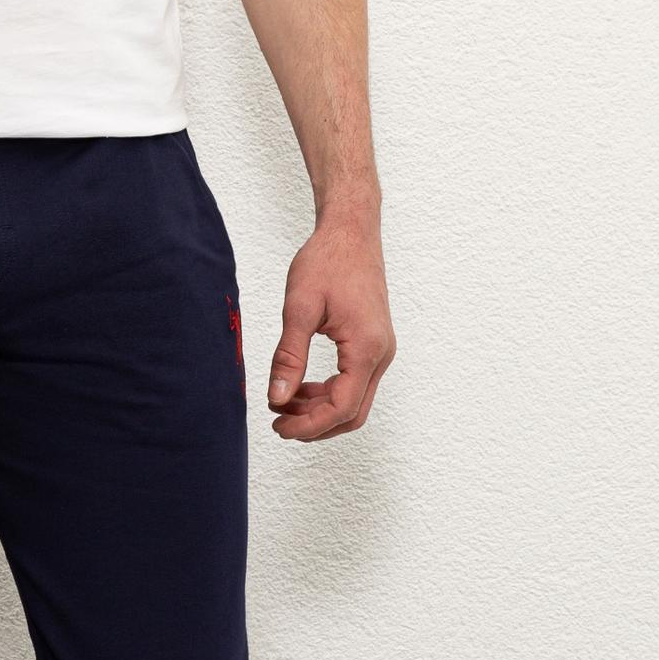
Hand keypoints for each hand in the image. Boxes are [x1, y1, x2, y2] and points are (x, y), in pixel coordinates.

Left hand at [267, 213, 394, 439]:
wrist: (351, 232)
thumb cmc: (327, 261)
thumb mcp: (299, 308)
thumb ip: (288, 357)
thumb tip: (277, 399)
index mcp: (366, 348)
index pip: (341, 407)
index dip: (309, 425)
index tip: (278, 426)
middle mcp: (381, 354)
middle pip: (353, 413)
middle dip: (315, 424)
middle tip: (278, 423)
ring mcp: (381, 350)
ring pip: (355, 400)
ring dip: (319, 409)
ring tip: (283, 403)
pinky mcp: (373, 344)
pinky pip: (354, 382)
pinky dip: (328, 392)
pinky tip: (299, 387)